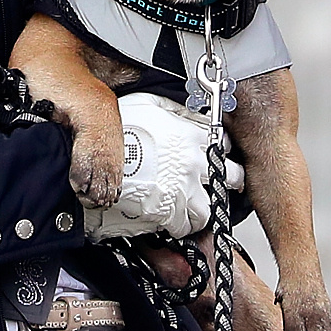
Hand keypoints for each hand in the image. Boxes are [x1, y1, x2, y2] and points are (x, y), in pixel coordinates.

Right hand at [84, 92, 226, 241]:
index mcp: (192, 135)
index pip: (225, 144)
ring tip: (195, 207)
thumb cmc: (118, 130)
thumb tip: (183, 111)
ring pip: (211, 207)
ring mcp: (184, 189)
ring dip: (204, 208)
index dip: (222, 150)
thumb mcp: (148, 105)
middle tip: (218, 183)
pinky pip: (186, 225)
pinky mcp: (169, 211)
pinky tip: (175, 220)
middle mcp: (195, 163)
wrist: (97, 157)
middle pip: (233, 177)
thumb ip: (173, 109)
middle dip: (229, 181)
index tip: (218, 155)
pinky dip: (182, 226)